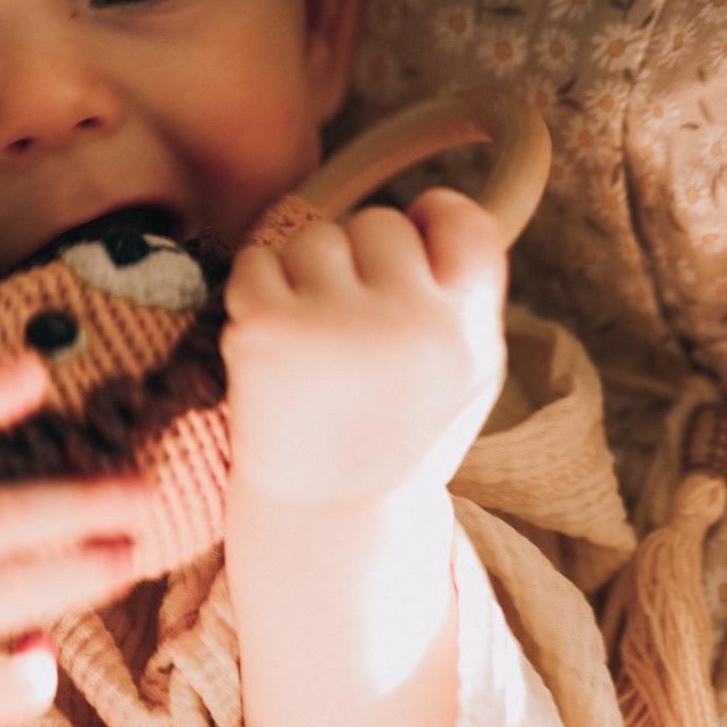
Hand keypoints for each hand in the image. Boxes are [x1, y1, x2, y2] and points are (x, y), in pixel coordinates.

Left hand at [223, 188, 505, 509]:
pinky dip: (258, 293)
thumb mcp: (466, 376)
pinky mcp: (268, 328)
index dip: (433, 222)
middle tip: (352, 331)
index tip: (411, 248)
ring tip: (315, 347)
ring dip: (307, 277)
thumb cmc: (399, 439)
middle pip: (382, 223)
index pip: (462, 221)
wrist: (330, 520)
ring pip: (317, 237)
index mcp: (468, 332)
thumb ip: (465, 298)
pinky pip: (258, 260)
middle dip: (362, 263)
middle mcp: (411, 322)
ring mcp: (337, 322)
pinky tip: (275, 348)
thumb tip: (440, 207)